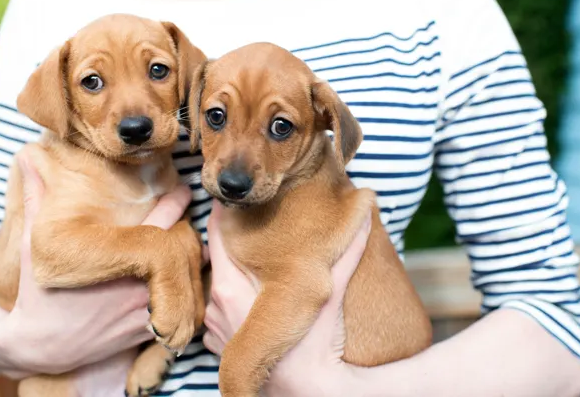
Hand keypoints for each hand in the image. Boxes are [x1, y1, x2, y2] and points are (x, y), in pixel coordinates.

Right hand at [0, 151, 192, 378]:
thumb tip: (29, 160)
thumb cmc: (37, 297)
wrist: (40, 348)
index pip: (160, 221)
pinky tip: (186, 273)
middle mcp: (139, 284)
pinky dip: (187, 285)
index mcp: (115, 259)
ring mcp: (148, 309)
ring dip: (190, 255)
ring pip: (187, 274)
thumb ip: (37, 202)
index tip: (183, 190)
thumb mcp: (32, 248)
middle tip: (190, 214)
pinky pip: (183, 303)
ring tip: (192, 240)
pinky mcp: (151, 330)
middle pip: (181, 246)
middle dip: (186, 228)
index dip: (176, 201)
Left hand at [202, 200, 370, 396]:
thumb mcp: (328, 294)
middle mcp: (215, 307)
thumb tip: (364, 215)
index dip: (225, 215)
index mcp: (230, 287)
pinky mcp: (219, 347)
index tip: (237, 202)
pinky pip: (220, 314)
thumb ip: (344, 254)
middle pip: (217, 260)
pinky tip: (254, 300)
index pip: (215, 236)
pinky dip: (233, 303)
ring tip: (253, 263)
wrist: (306, 394)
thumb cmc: (313, 348)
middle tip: (251, 228)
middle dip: (233, 245)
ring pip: (218, 288)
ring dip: (232, 275)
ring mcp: (214, 329)